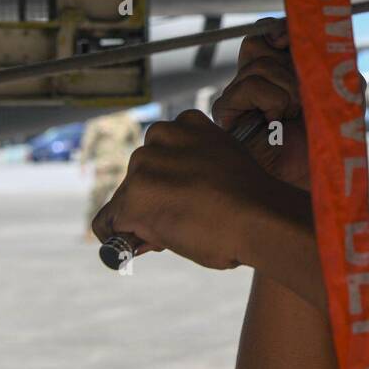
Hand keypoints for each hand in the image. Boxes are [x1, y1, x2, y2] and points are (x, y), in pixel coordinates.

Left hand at [90, 109, 286, 269]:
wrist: (261, 219)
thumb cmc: (254, 201)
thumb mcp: (224, 162)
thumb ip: (197, 167)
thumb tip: (175, 199)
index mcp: (187, 123)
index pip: (161, 152)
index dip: (171, 180)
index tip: (188, 198)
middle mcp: (160, 137)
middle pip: (140, 175)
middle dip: (155, 199)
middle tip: (184, 220)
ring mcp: (144, 167)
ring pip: (125, 199)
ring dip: (143, 218)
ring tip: (178, 231)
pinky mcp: (133, 198)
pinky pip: (107, 223)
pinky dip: (120, 238)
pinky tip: (144, 245)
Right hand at [213, 18, 367, 189]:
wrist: (317, 175)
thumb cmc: (328, 138)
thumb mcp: (344, 92)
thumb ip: (333, 63)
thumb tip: (311, 47)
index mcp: (278, 72)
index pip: (266, 34)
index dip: (277, 29)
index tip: (290, 40)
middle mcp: (255, 81)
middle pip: (257, 42)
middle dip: (286, 61)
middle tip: (301, 90)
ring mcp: (238, 97)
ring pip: (257, 64)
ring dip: (287, 86)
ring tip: (292, 112)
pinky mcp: (226, 113)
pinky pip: (249, 85)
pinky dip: (272, 99)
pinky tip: (276, 119)